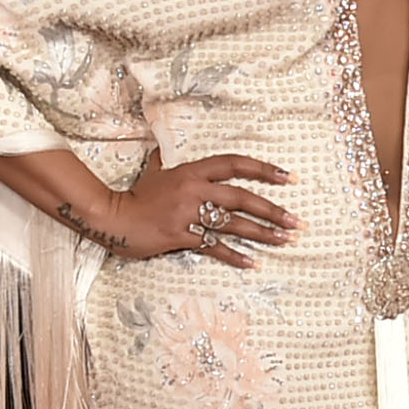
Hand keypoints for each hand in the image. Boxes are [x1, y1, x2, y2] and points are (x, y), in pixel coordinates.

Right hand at [90, 154, 299, 268]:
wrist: (112, 216)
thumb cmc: (136, 195)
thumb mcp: (154, 171)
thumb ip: (165, 159)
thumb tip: (162, 145)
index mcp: (192, 171)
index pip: (235, 165)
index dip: (263, 169)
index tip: (289, 178)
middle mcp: (194, 190)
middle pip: (242, 198)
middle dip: (273, 210)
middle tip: (296, 221)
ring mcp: (188, 214)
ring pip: (234, 224)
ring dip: (262, 234)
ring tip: (285, 241)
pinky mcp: (181, 236)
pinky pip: (214, 246)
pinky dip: (235, 256)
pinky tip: (253, 263)